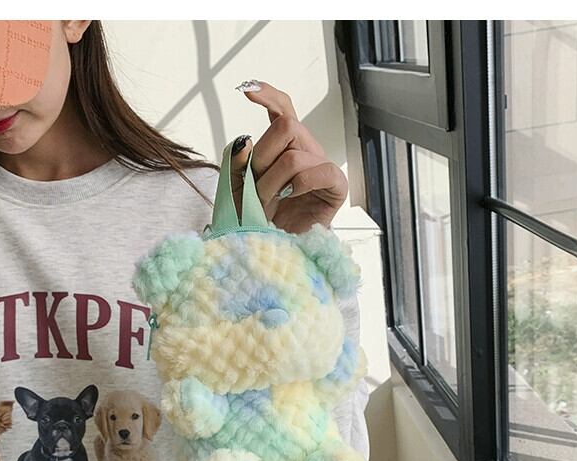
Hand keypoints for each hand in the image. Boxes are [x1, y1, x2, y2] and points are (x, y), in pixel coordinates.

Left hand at [230, 80, 347, 233]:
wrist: (277, 254)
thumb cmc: (260, 223)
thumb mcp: (241, 190)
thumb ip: (240, 164)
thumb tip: (245, 141)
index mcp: (286, 148)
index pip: (284, 110)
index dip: (268, 95)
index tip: (246, 90)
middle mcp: (306, 152)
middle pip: (286, 126)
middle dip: (261, 157)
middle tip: (252, 186)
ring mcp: (322, 167)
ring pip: (294, 154)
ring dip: (271, 182)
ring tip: (264, 205)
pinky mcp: (336, 187)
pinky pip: (318, 170)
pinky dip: (298, 184)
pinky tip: (289, 197)